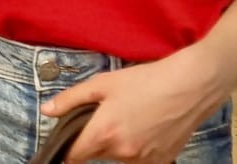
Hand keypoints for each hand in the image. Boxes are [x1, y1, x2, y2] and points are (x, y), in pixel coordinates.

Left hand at [39, 54, 225, 163]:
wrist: (190, 86)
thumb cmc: (146, 81)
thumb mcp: (103, 84)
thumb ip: (70, 99)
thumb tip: (46, 111)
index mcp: (103, 134)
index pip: (73, 157)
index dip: (68, 148)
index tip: (69, 139)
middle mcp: (122, 153)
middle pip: (96, 155)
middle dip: (94, 140)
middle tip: (106, 116)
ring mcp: (144, 160)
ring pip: (118, 158)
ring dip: (117, 145)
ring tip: (130, 118)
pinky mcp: (161, 161)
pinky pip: (140, 160)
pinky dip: (138, 148)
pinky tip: (146, 127)